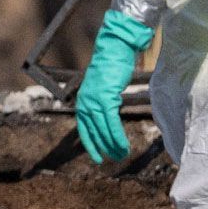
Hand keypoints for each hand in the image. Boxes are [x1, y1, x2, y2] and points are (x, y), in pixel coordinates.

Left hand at [75, 10, 153, 162]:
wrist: (115, 49)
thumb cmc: (112, 66)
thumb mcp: (103, 87)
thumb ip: (103, 101)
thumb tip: (109, 114)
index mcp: (83, 101)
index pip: (84, 128)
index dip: (90, 144)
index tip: (97, 157)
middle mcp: (85, 102)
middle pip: (94, 132)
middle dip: (104, 148)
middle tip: (115, 159)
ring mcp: (94, 101)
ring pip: (103, 130)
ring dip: (113, 146)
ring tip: (122, 156)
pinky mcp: (105, 98)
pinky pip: (111, 123)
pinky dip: (117, 136)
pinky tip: (124, 146)